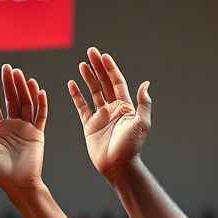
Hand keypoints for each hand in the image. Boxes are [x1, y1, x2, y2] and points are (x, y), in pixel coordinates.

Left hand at [0, 65, 45, 198]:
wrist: (17, 185)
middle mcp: (13, 126)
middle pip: (12, 99)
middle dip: (9, 83)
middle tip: (7, 67)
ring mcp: (26, 128)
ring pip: (26, 103)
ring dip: (23, 88)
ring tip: (19, 74)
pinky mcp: (38, 134)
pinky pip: (41, 115)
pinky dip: (41, 103)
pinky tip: (38, 90)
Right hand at [68, 48, 150, 183]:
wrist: (117, 166)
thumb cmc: (131, 147)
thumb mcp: (141, 123)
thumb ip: (143, 103)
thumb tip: (145, 84)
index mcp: (125, 106)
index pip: (117, 82)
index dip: (110, 68)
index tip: (104, 56)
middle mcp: (112, 108)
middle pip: (103, 83)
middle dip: (97, 67)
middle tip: (90, 52)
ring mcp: (100, 116)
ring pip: (92, 92)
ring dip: (87, 78)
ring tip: (81, 65)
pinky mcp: (89, 125)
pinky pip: (81, 107)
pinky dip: (76, 96)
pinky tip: (72, 84)